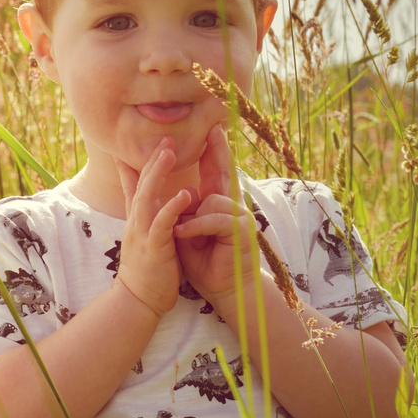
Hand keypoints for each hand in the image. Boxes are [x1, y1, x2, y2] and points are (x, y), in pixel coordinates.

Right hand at [112, 138, 191, 318]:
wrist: (138, 300)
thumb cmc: (147, 272)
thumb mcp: (144, 240)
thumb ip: (146, 221)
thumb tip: (147, 208)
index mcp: (137, 220)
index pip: (134, 186)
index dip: (137, 164)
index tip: (143, 143)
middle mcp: (137, 222)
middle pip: (142, 184)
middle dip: (153, 160)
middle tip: (165, 139)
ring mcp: (143, 233)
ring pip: (148, 197)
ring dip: (159, 174)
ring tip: (169, 153)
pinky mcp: (154, 248)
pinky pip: (163, 223)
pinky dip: (172, 207)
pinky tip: (186, 194)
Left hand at [174, 126, 260, 307]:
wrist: (222, 290)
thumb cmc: (204, 262)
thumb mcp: (185, 231)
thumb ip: (181, 210)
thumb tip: (175, 192)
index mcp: (216, 204)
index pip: (214, 172)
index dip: (212, 151)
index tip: (211, 129)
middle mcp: (231, 205)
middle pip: (224, 172)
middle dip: (218, 150)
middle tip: (215, 128)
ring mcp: (239, 216)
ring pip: (210, 200)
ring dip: (192, 218)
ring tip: (182, 235)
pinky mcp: (241, 231)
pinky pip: (214, 219)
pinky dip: (196, 227)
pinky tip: (184, 234)